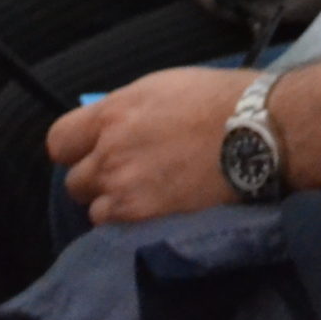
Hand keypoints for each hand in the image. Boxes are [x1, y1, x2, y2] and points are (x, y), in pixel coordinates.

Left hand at [48, 66, 255, 223]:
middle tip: (129, 174)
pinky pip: (119, 231)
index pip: (60, 141)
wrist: (261, 132)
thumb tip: (115, 124)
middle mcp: (110, 153)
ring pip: (95, 210)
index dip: (76, 148)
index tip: (95, 149)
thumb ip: (130, 110)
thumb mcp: (166, 88)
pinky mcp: (146, 221)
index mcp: (114, 113)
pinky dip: (133, 226)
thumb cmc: (223, 99)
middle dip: (97, 178)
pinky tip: (158, 214)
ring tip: (147, 199)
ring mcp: (125, 191)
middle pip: (75, 181)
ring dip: (115, 205)